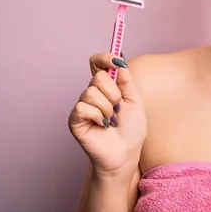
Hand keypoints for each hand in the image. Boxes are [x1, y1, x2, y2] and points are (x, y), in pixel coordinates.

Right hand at [68, 53, 146, 178]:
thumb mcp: (135, 101)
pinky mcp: (75, 119)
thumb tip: (120, 63)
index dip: (104, 58)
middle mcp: (92, 94)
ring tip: (111, 121)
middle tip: (118, 109)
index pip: (97, 63)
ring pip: (91, 92)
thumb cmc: (131, 130)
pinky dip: (98, 116)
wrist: (126, 153)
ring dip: (108, 108)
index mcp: (107, 87)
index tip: (116, 61)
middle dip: (114, 93)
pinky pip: (83, 107)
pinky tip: (102, 126)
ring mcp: (82, 106)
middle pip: (98, 77)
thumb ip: (126, 82)